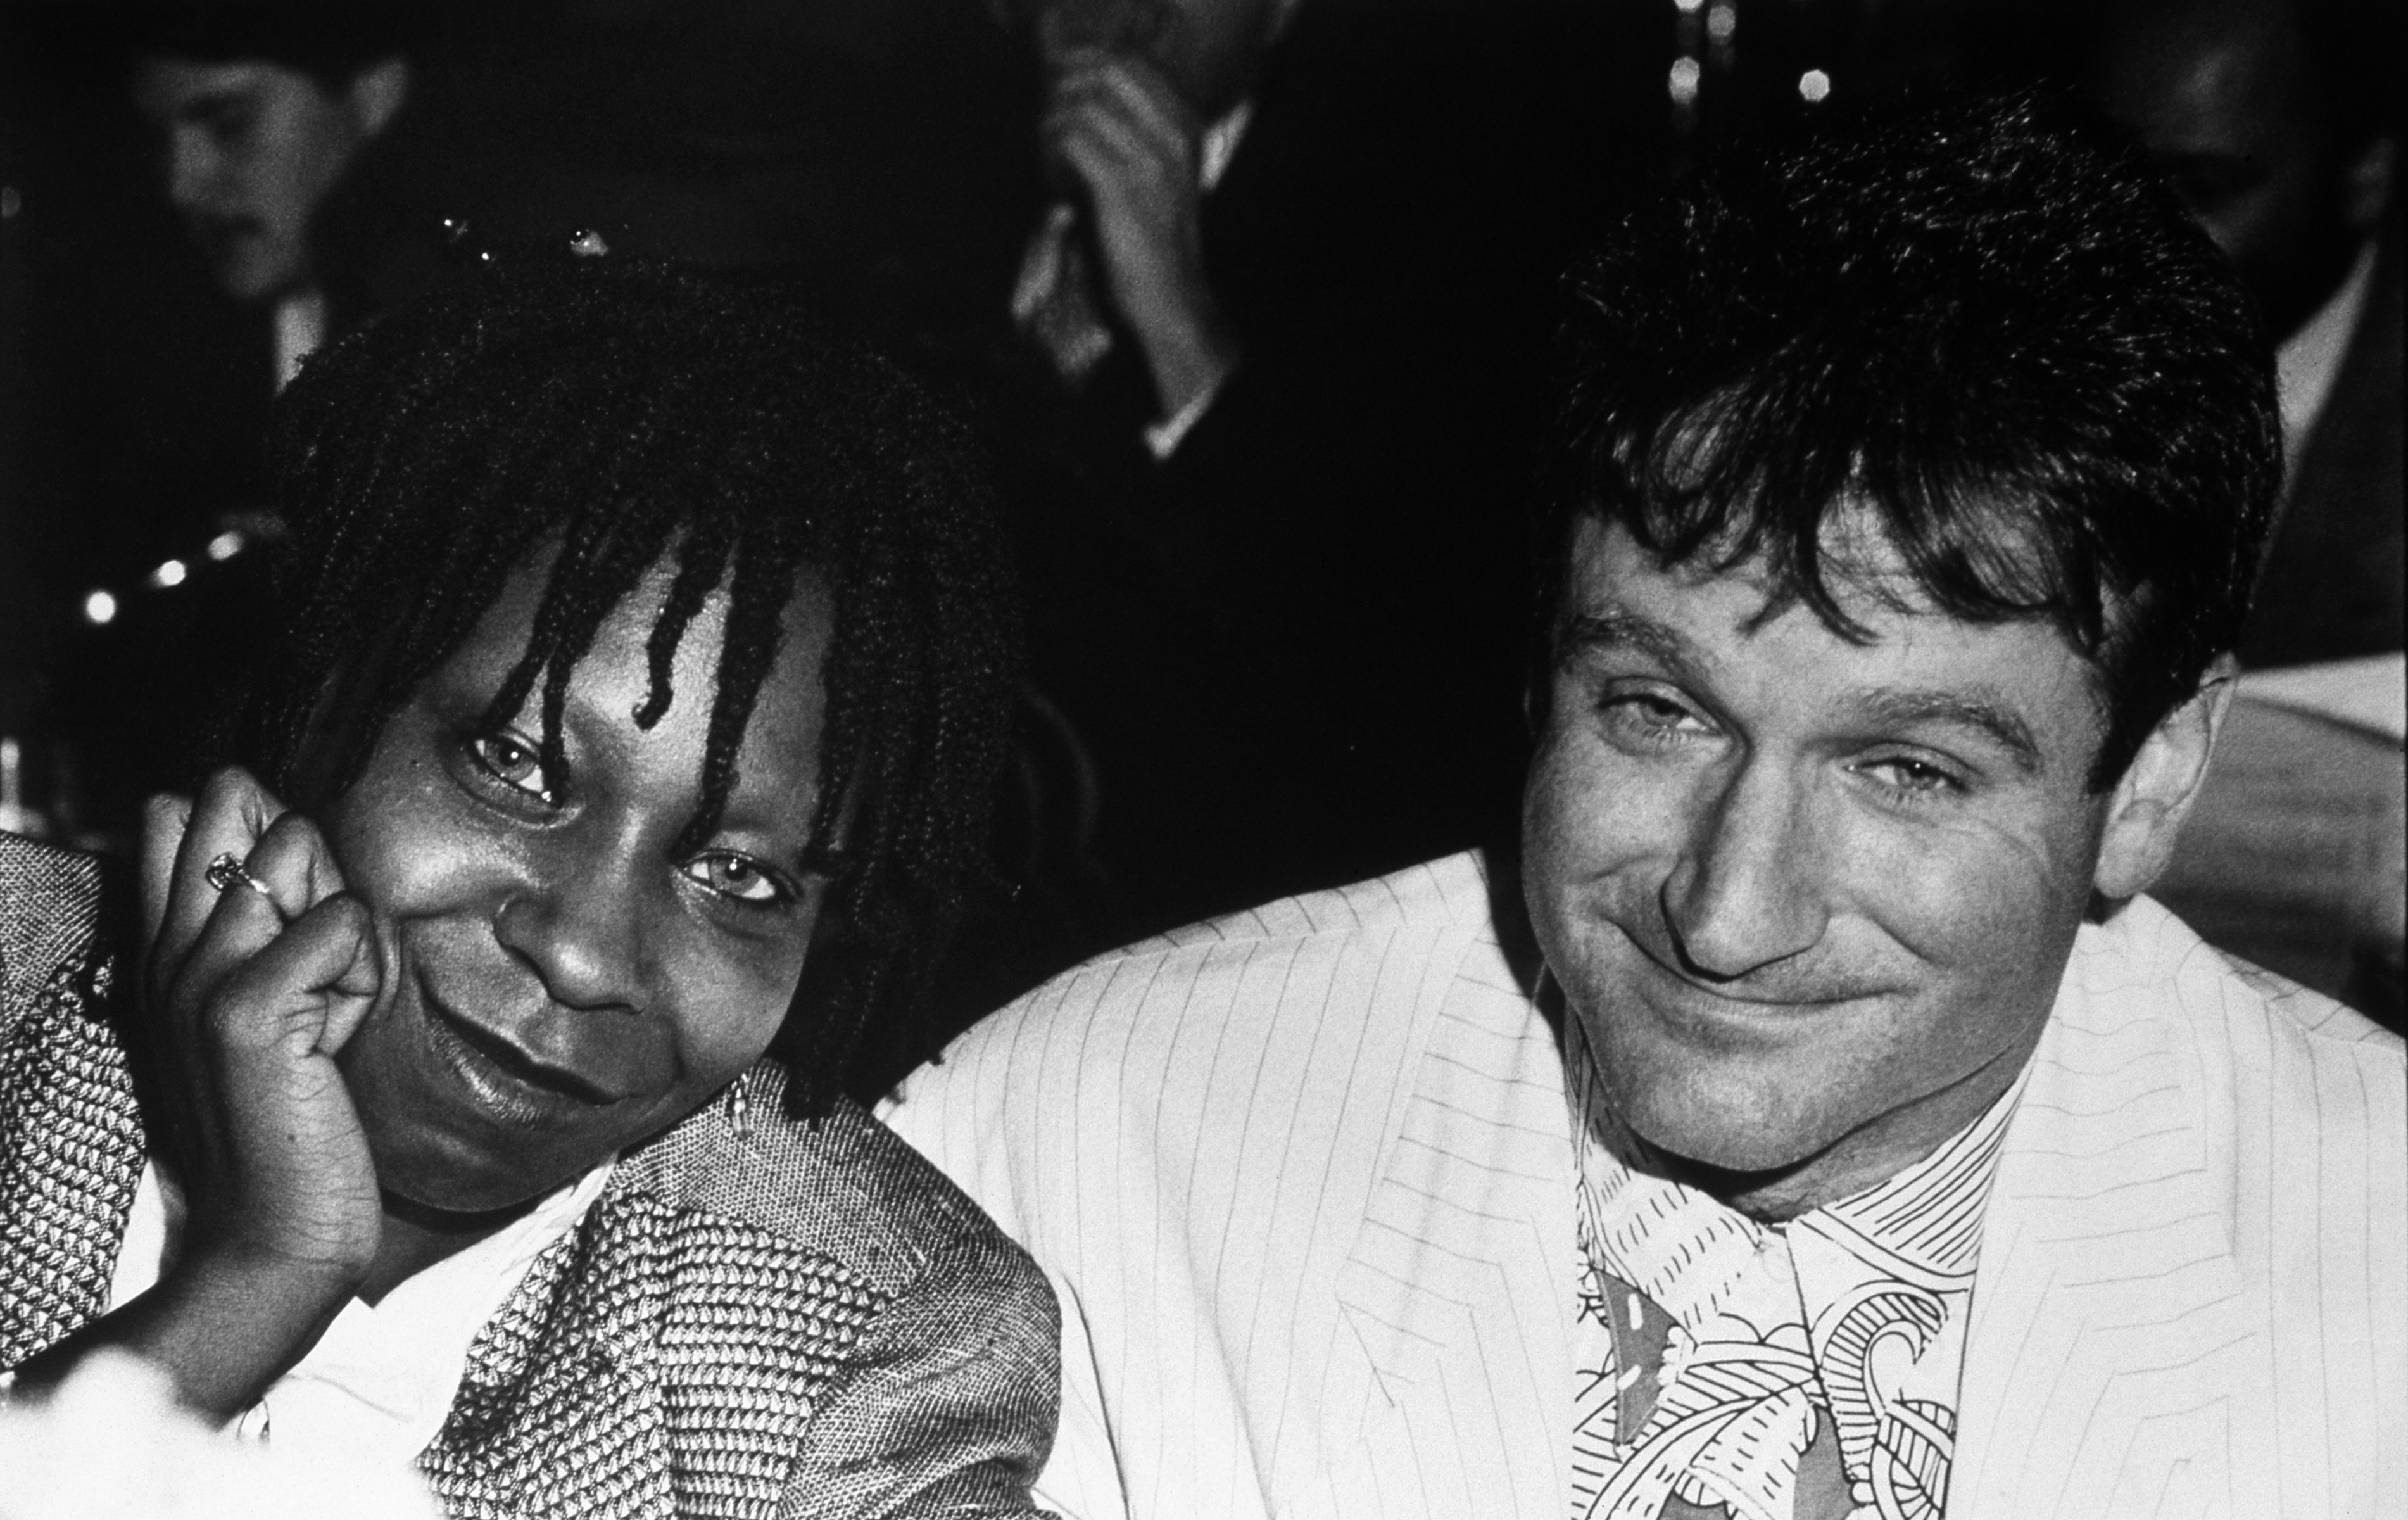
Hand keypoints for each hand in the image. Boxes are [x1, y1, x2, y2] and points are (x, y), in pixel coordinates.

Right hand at [141, 767, 384, 1289]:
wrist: (273, 1240)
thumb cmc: (293, 1125)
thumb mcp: (278, 1012)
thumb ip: (280, 932)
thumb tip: (303, 841)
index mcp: (163, 953)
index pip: (177, 814)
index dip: (259, 831)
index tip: (295, 916)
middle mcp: (166, 954)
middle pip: (226, 806)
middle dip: (302, 854)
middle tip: (320, 953)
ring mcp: (198, 978)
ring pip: (291, 852)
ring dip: (341, 919)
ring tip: (331, 1004)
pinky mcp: (245, 1011)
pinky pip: (336, 921)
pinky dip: (361, 966)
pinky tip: (342, 1029)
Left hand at [1044, 48, 1238, 422]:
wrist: (1170, 301)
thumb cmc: (1156, 244)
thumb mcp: (1159, 180)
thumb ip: (1132, 136)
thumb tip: (1079, 102)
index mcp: (1186, 127)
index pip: (1128, 65)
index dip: (1085, 69)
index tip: (1063, 98)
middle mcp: (1172, 136)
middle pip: (1103, 73)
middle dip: (1065, 89)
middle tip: (1049, 125)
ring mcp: (1149, 160)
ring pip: (1081, 103)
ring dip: (1053, 124)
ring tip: (1048, 156)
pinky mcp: (1121, 187)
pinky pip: (1071, 139)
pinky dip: (1051, 151)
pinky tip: (1052, 177)